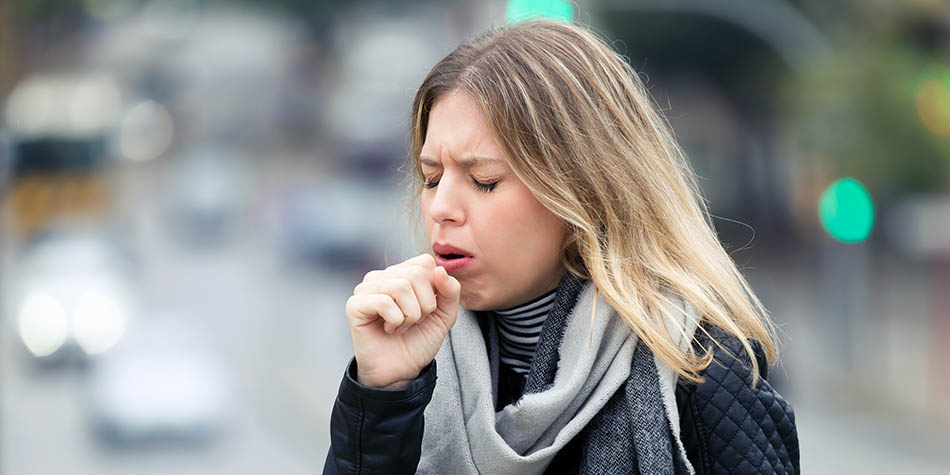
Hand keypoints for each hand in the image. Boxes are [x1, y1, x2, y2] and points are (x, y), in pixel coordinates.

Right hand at [345, 254, 460, 388]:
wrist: (401, 370)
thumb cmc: (418, 340)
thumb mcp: (444, 315)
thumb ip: (450, 291)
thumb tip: (440, 270)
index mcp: (402, 273)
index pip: (425, 262)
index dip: (434, 288)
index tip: (427, 309)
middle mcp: (382, 277)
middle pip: (415, 274)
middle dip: (425, 304)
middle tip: (415, 321)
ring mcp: (366, 289)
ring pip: (401, 286)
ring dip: (410, 314)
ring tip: (402, 325)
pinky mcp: (355, 305)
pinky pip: (383, 302)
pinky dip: (395, 320)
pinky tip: (390, 329)